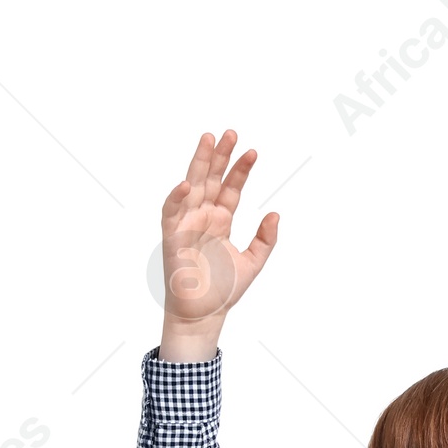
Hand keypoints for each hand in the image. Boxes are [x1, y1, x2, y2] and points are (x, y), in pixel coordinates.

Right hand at [158, 129, 279, 361]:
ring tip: (209, 139)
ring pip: (192, 186)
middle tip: (230, 133)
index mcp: (221, 220)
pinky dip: (176, 198)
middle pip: (211, 179)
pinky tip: (187, 183)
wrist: (203, 314)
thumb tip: (275, 214)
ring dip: (199, 163)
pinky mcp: (172, 237)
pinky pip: (171, 212)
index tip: (253, 152)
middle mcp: (203, 217)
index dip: (240, 170)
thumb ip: (265, 239)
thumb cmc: (223, 291)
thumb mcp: (253, 262)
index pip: (231, 188)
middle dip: (219, 156)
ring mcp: (187, 224)